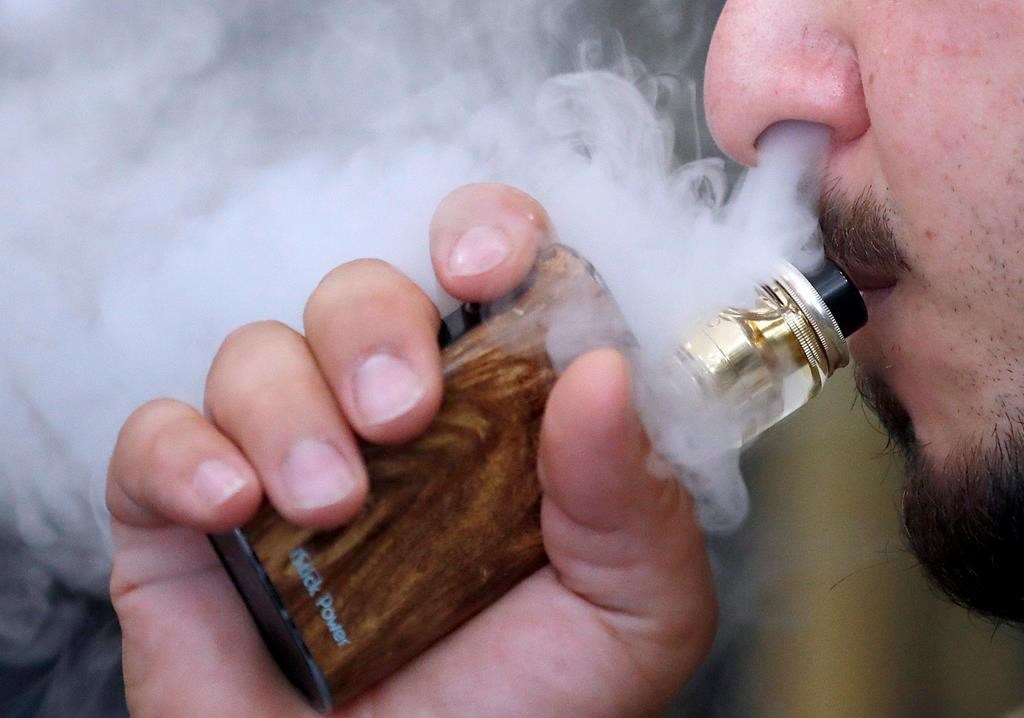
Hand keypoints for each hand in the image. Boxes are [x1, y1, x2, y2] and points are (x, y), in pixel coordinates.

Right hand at [107, 183, 716, 716]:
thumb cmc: (525, 713)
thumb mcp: (629, 613)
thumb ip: (634, 497)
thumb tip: (603, 371)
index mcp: (499, 415)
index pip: (488, 268)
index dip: (486, 233)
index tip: (482, 268)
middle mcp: (391, 421)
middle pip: (363, 292)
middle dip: (376, 324)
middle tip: (402, 415)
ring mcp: (287, 459)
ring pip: (260, 351)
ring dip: (290, 406)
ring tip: (331, 505)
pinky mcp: (189, 516)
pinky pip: (156, 435)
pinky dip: (184, 451)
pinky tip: (234, 506)